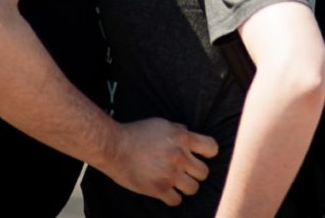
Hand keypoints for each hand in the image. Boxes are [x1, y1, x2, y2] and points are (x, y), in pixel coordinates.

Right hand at [101, 118, 218, 206]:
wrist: (112, 146)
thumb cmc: (135, 133)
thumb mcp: (159, 124)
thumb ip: (178, 129)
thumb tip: (190, 133)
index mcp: (181, 137)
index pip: (211, 148)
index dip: (207, 153)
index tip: (199, 156)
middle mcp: (179, 156)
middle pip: (204, 173)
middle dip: (193, 172)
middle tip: (182, 171)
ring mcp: (170, 174)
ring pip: (193, 189)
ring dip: (184, 186)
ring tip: (173, 181)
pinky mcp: (159, 189)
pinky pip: (177, 200)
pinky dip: (171, 197)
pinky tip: (163, 189)